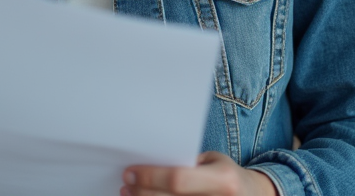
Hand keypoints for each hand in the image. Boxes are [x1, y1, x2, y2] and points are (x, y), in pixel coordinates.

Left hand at [122, 152, 277, 195]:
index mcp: (223, 180)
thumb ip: (186, 164)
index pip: (177, 179)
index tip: (130, 172)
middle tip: (127, 184)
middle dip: (142, 192)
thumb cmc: (228, 175)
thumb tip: (148, 165)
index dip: (150, 177)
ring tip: (130, 195)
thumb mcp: (213, 162)